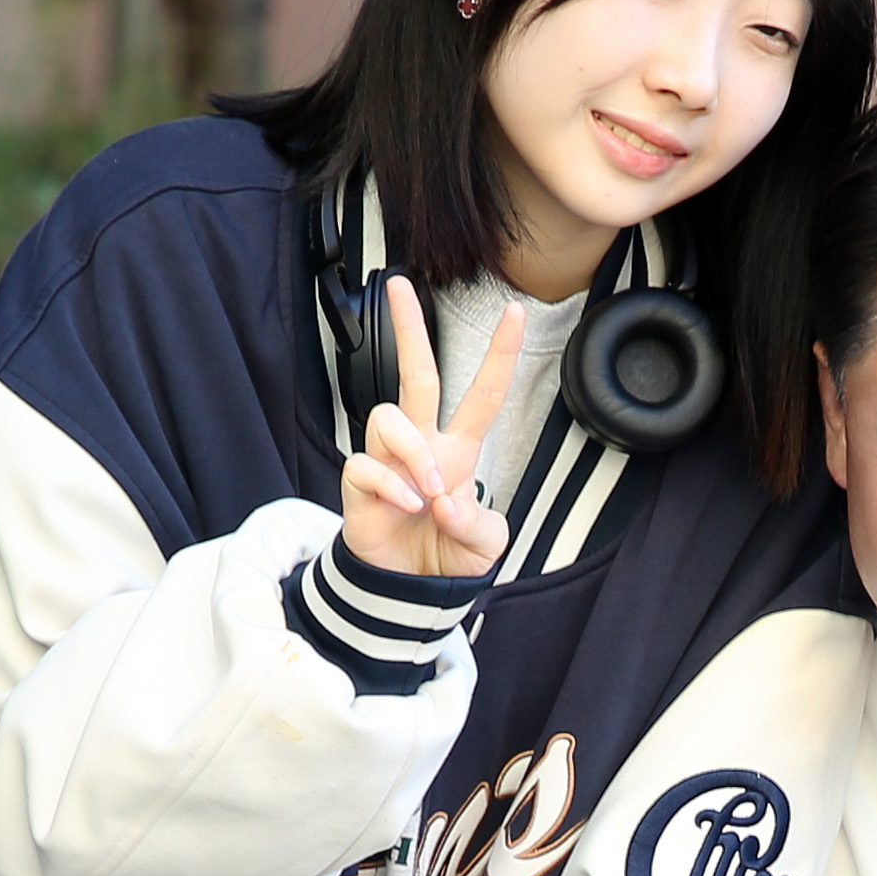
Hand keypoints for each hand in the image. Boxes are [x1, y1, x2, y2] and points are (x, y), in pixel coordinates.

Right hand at [339, 277, 523, 579]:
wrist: (406, 589)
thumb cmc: (446, 556)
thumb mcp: (485, 546)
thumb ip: (479, 523)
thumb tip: (446, 500)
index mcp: (460, 450)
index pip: (484, 394)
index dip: (501, 355)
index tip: (516, 313)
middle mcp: (422, 444)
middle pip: (416, 374)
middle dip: (408, 328)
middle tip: (400, 287)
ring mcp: (389, 459)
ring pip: (390, 418)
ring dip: (414, 454)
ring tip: (426, 494)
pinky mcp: (360, 481)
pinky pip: (367, 464)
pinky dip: (390, 487)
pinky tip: (404, 508)